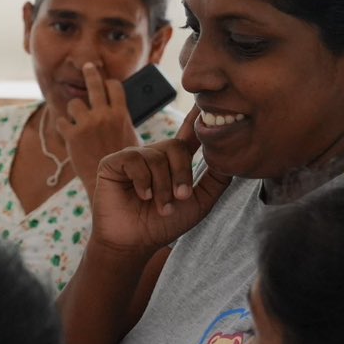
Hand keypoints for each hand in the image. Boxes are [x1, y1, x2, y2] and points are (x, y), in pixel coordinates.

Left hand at [58, 62, 141, 182]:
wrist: (111, 183)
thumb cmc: (124, 162)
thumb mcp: (131, 137)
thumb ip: (122, 119)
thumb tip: (118, 106)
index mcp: (121, 114)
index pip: (114, 86)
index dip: (110, 83)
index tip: (107, 82)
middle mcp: (103, 115)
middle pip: (95, 84)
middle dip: (90, 73)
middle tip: (87, 66)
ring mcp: (86, 124)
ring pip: (74, 103)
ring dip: (75, 109)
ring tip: (77, 116)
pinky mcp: (71, 135)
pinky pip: (61, 121)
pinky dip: (63, 126)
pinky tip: (67, 131)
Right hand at [87, 109, 230, 255]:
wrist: (135, 242)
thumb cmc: (164, 224)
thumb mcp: (199, 203)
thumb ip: (216, 180)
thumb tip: (231, 157)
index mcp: (173, 162)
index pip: (188, 135)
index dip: (196, 118)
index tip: (205, 101)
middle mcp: (154, 155)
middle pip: (176, 146)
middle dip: (181, 174)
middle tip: (180, 198)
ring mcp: (133, 157)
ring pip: (157, 157)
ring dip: (163, 186)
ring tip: (160, 206)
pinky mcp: (113, 162)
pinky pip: (135, 160)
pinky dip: (143, 181)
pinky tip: (142, 196)